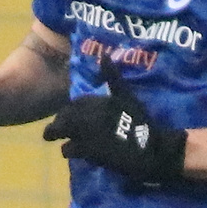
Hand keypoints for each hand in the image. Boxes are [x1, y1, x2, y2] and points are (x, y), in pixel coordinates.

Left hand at [44, 72, 186, 183]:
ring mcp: (83, 133)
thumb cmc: (139, 121)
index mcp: (94, 100)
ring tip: (70, 141)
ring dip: (63, 135)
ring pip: (60, 132)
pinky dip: (70, 150)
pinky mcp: (85, 151)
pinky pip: (67, 149)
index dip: (73, 110)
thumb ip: (113, 78)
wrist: (147, 148)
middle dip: (62, 123)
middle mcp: (85, 114)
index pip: (74, 103)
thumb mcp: (127, 96)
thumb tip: (105, 55)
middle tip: (68, 130)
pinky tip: (77, 152)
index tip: (77, 116)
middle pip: (63, 117)